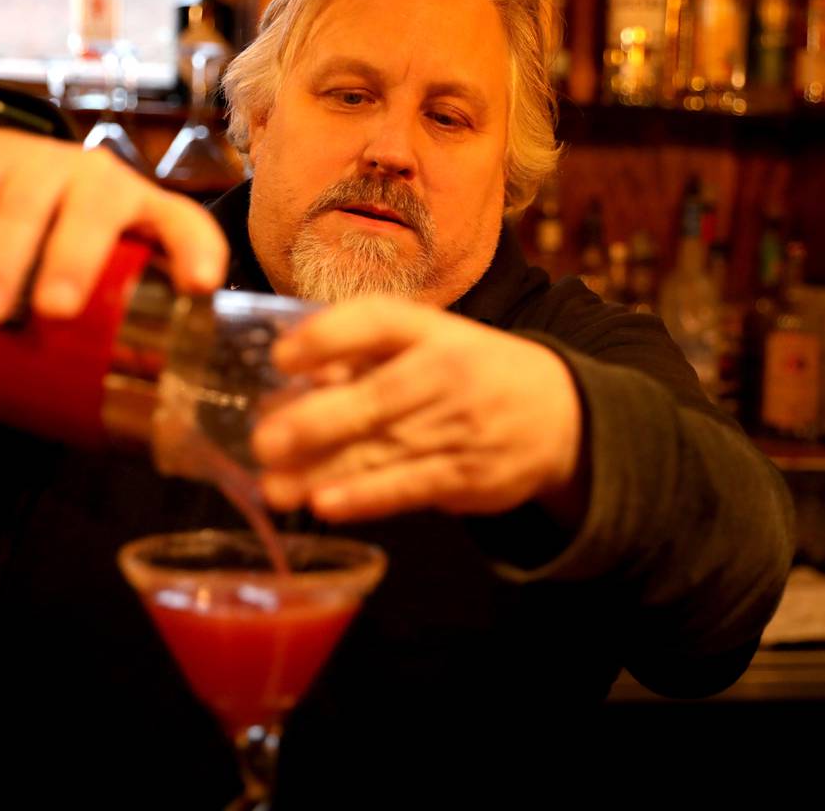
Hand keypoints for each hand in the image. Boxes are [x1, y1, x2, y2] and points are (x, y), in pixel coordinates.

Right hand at [0, 126, 227, 321]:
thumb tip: (119, 426)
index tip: (198, 285)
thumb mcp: (100, 265)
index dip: (196, 250)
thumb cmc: (63, 235)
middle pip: (96, 211)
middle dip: (76, 260)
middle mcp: (99, 182)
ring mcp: (39, 165)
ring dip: (2, 260)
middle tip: (55, 310)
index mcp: (143, 212)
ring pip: (24, 206)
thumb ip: (109, 324)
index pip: (184, 224)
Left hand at [251, 297, 583, 524]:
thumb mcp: (430, 344)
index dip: (329, 336)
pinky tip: (323, 504)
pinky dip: (365, 498)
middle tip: (263, 440)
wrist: (562, 415)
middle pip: (378, 396)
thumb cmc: (471, 373)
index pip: (380, 320)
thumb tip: (286, 384)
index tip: (281, 356)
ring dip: (323, 471)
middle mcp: (448, 372)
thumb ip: (363, 357)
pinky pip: (408, 487)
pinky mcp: (468, 475)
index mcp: (432, 329)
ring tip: (270, 486)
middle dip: (316, 420)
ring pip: (383, 451)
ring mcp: (461, 426)